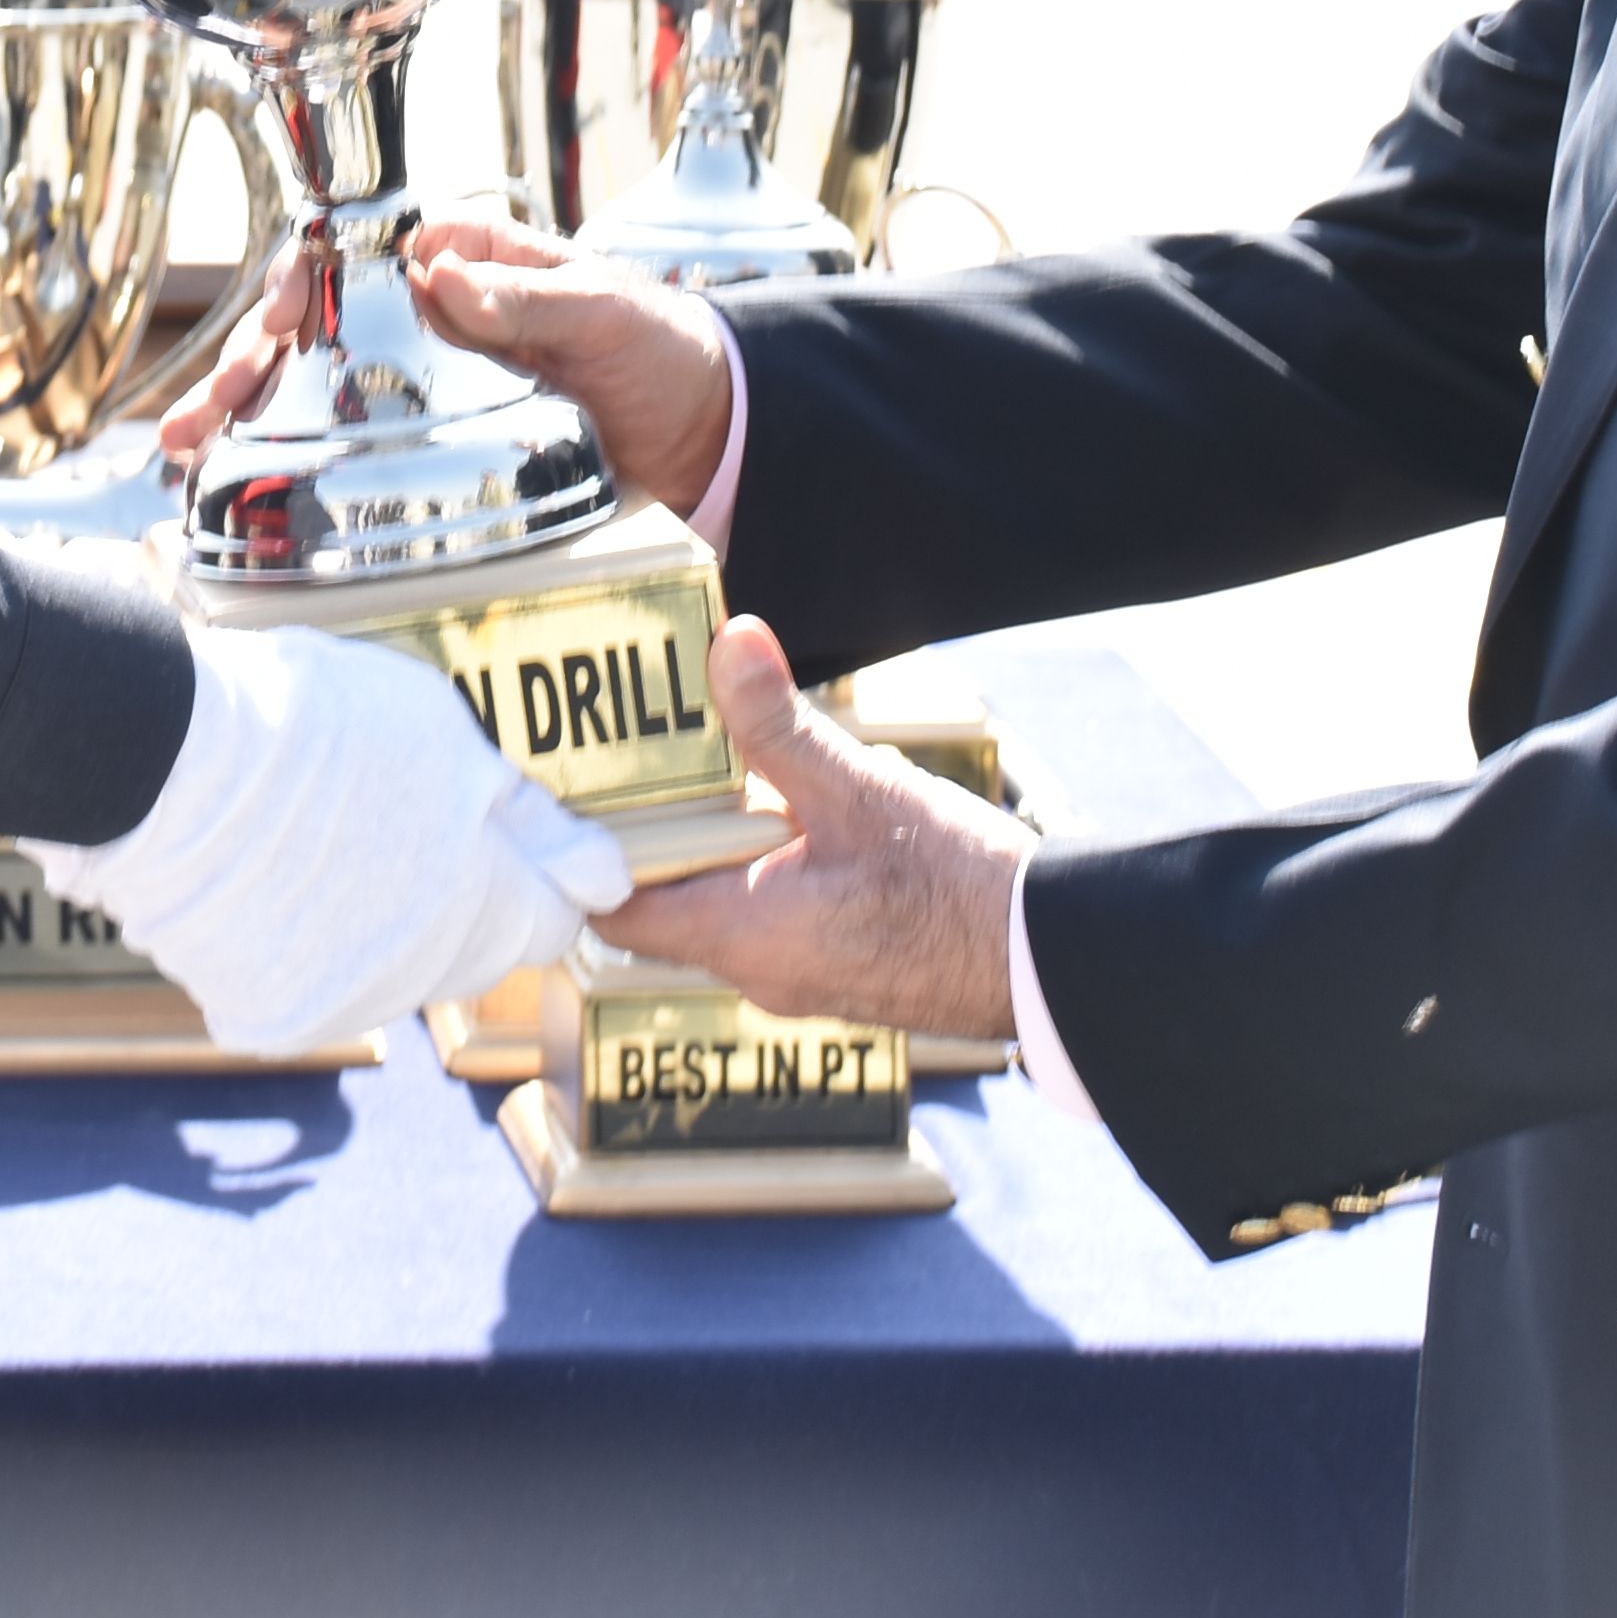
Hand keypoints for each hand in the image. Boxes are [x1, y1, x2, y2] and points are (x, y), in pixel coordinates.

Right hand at [28, 623, 634, 1054]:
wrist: (163, 761)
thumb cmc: (311, 723)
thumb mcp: (441, 733)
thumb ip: (523, 813)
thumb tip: (601, 877)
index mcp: (488, 908)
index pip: (555, 917)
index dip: (534, 865)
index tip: (496, 824)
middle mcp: (424, 979)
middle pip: (471, 947)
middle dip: (455, 890)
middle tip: (393, 812)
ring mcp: (342, 1004)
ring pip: (389, 965)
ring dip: (376, 916)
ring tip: (318, 832)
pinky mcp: (264, 1016)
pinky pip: (305, 981)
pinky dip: (296, 940)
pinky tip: (265, 871)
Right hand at [145, 216, 739, 517]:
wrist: (707, 428)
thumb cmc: (663, 345)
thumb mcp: (608, 308)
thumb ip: (530, 294)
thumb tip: (444, 272)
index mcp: (463, 261)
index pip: (353, 254)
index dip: (299, 286)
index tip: (274, 324)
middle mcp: (426, 314)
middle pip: (313, 328)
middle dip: (248, 367)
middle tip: (205, 414)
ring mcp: (421, 381)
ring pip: (312, 386)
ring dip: (245, 418)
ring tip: (187, 454)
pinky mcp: (431, 444)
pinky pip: (347, 444)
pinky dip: (286, 462)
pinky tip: (236, 490)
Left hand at [595, 617, 1022, 1044]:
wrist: (1046, 961)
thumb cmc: (957, 889)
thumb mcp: (859, 789)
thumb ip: (781, 724)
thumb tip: (728, 641)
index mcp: (738, 934)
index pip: (614, 909)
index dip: (583, 852)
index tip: (570, 789)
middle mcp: (754, 971)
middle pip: (659, 905)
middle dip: (649, 833)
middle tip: (631, 754)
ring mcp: (798, 976)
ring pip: (718, 908)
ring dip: (708, 848)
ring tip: (698, 767)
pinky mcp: (838, 967)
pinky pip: (768, 917)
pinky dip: (755, 867)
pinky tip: (781, 808)